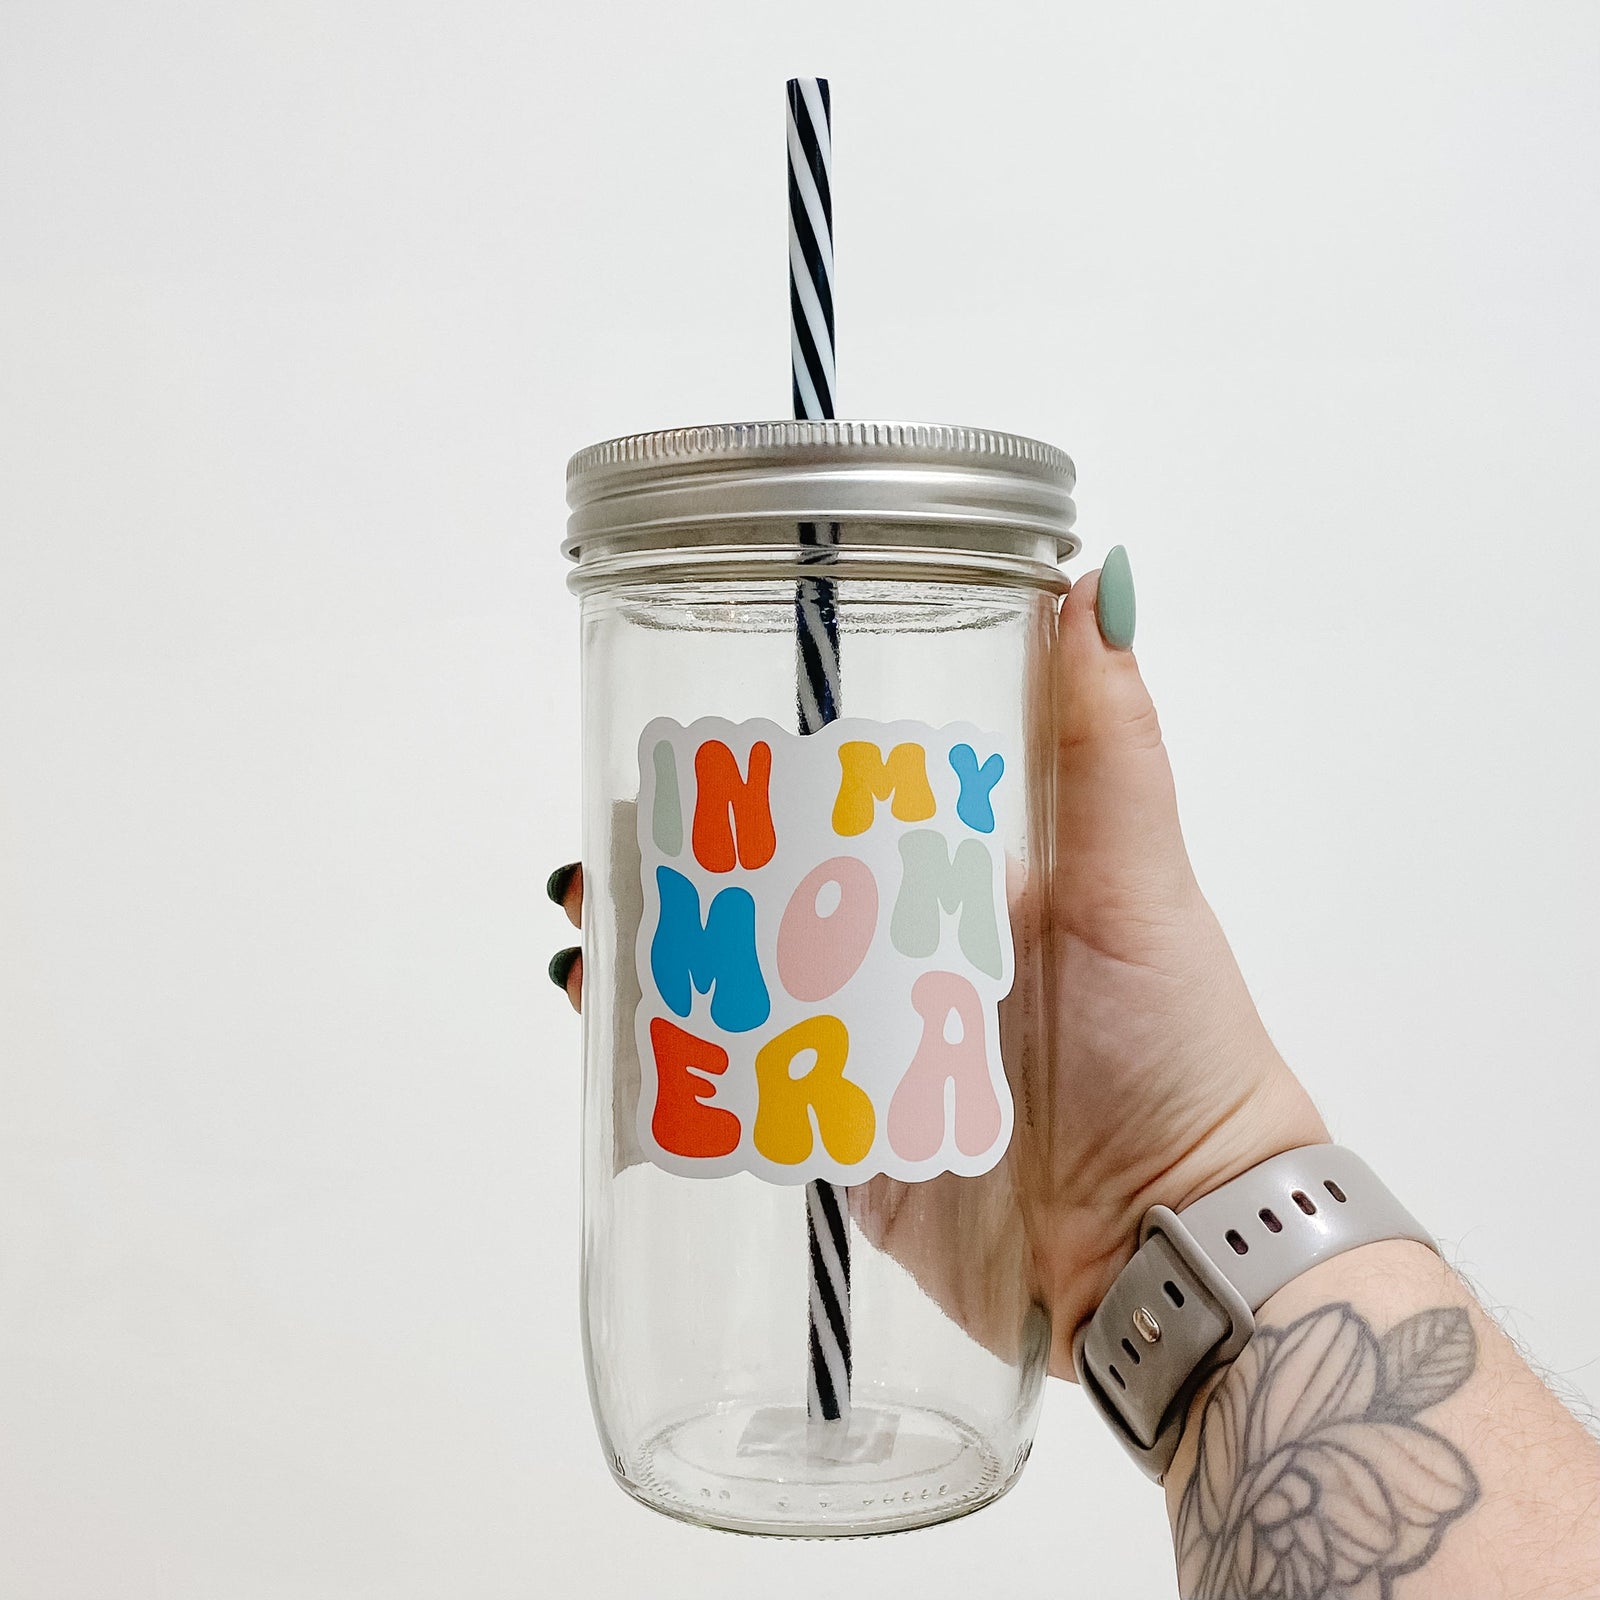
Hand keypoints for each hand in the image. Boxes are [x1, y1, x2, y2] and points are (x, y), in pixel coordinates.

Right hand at [549, 548, 1327, 1375]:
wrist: (1176, 1238)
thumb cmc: (1172, 1043)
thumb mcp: (1137, 877)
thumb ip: (1106, 740)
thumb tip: (1101, 574)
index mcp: (961, 883)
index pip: (836, 811)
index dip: (750, 785)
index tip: (673, 758)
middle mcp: (907, 960)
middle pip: (766, 902)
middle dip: (675, 877)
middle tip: (599, 862)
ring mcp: (869, 1054)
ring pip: (741, 994)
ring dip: (657, 967)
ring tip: (587, 951)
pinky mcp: (848, 1142)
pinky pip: (749, 1099)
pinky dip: (678, 1072)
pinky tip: (617, 1043)